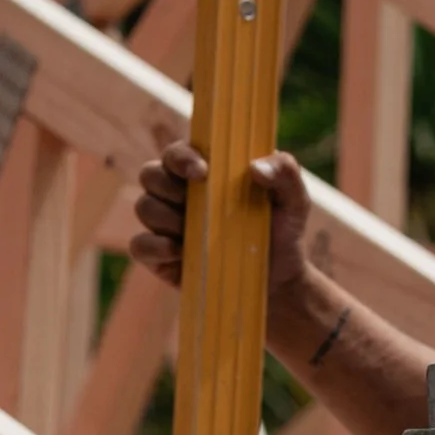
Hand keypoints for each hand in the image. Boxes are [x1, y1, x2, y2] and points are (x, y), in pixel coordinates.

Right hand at [129, 138, 315, 295]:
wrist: (278, 281)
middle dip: (168, 186)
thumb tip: (256, 167)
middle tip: (199, 203)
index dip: (181, 157)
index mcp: (204, 172)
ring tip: (199, 233)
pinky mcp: (161, 257)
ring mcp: (167, 225)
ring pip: (144, 207)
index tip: (203, 171)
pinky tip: (180, 252)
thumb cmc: (282, 232)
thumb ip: (285, 173)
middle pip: (150, 174)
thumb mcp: (294, 201)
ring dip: (166, 218)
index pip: (176, 152)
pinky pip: (139, 245)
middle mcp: (179, 194)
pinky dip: (155, 247)